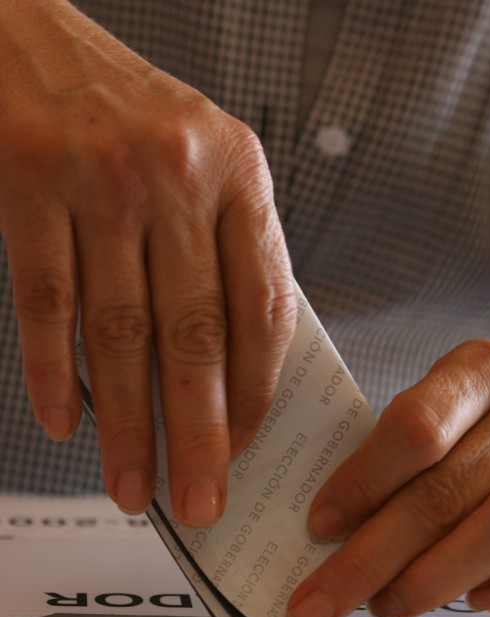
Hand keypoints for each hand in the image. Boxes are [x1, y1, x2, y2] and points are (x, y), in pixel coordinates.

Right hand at [0, 0, 295, 524]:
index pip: (262, 307)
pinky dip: (55, 372)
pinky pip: (46, 302)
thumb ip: (225, 255)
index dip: (256, 390)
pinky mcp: (29, 184)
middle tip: (203, 500)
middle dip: (199, 433)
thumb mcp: (205, 165)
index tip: (248, 448)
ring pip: (120, 332)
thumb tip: (235, 373)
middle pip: (194, 335)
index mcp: (238, 175)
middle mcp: (176, 176)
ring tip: (131, 485)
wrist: (32, 40)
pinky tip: (66, 423)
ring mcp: (100, 180)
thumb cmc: (131, 118)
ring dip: (127, 424)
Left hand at [285, 333, 489, 616]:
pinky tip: (476, 600)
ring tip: (383, 604)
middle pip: (445, 493)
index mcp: (481, 370)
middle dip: (370, 559)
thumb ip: (405, 438)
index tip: (318, 526)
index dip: (362, 482)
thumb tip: (339, 522)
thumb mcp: (448, 386)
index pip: (416, 428)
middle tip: (318, 603)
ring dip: (433, 579)